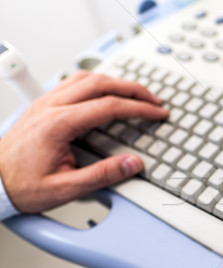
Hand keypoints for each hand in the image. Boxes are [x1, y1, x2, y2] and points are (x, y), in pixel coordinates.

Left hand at [0, 71, 167, 212]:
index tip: (157, 113)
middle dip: (133, 89)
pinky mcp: (43, 105)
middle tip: (154, 100)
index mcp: (58, 124)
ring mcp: (45, 103)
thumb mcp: (65, 189)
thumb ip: (102, 175)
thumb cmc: (21, 186)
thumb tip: (133, 163)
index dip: (139, 108)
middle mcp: (50, 107)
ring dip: (115, 81)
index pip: (109, 106)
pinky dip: (97, 83)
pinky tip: (106, 92)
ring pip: (86, 78)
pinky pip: (74, 82)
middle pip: (100, 83)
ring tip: (136, 93)